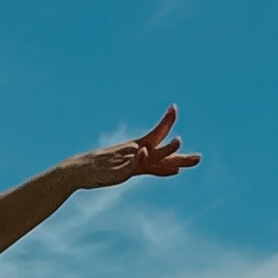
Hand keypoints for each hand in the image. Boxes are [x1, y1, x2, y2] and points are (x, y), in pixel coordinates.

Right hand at [65, 109, 199, 190]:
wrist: (82, 170)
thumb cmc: (108, 167)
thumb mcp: (137, 168)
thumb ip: (157, 167)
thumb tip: (177, 170)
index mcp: (140, 147)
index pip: (158, 132)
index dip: (166, 121)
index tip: (173, 106)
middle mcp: (138, 151)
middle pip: (163, 148)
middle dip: (178, 147)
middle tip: (194, 144)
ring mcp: (131, 160)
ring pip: (153, 156)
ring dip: (166, 149)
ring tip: (179, 140)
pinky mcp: (123, 170)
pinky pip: (134, 163)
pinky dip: (139, 157)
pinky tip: (143, 151)